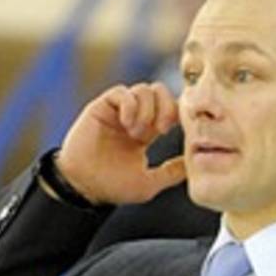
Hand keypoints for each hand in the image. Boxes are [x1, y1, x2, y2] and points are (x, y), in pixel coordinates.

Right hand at [55, 82, 185, 204]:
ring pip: (143, 89)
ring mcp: (118, 111)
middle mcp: (134, 117)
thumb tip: (192, 164)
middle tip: (161, 129)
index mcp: (147, 132)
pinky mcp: (101, 107)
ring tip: (138, 133)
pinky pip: (121, 92)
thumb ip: (171, 173)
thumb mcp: (149, 183)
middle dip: (166, 106)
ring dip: (147, 109)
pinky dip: (130, 105)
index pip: (169, 109)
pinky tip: (127, 125)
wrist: (82, 187)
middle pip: (160, 92)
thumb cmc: (112, 187)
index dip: (177, 114)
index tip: (175, 133)